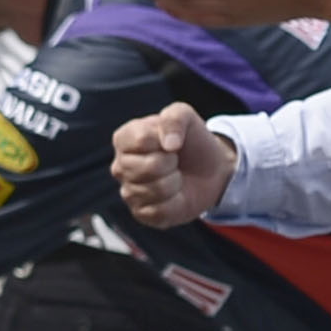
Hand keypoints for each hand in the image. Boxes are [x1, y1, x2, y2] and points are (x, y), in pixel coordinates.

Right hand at [110, 103, 233, 228]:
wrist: (209, 169)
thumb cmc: (191, 141)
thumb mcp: (186, 117)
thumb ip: (174, 118)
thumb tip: (169, 144)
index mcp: (124, 139)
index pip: (140, 140)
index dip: (164, 140)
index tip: (171, 141)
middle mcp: (120, 166)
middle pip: (148, 167)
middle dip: (171, 162)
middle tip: (175, 161)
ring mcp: (129, 192)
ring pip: (156, 190)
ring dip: (176, 182)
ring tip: (175, 176)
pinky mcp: (141, 214)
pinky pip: (159, 211)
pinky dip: (176, 202)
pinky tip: (175, 195)